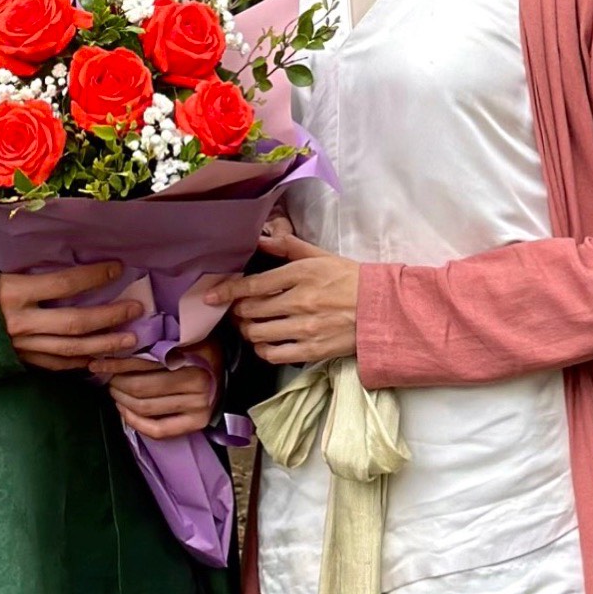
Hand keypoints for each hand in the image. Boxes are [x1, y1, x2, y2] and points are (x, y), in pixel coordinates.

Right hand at [0, 264, 144, 372]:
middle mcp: (20, 323)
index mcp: (12, 292)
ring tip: (129, 340)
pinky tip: (99, 359)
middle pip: (76, 322)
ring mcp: (20, 348)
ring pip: (71, 350)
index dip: (94, 276)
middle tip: (136, 309)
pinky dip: (79, 363)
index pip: (64, 283)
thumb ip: (25, 265)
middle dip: (110, 316)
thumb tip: (63, 248)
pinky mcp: (19, 363)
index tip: (117, 268)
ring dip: (104, 345)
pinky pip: (56, 366)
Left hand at [92, 346, 221, 440]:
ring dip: (122, 400)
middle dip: (117, 382)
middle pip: (141, 387)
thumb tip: (118, 343)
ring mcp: (199, 405)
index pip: (145, 361)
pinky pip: (158, 429)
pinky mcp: (197, 423)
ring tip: (114, 390)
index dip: (118, 362)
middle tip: (108, 376)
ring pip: (146, 408)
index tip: (100, 360)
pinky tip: (125, 412)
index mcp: (194, 355)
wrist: (227, 370)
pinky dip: (135, 422)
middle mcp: (199, 382)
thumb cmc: (199, 348)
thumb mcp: (184, 334)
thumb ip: (159, 338)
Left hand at [204, 230, 359, 365]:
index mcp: (301, 274)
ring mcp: (305, 328)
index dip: (227, 291)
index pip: (254, 285)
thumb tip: (261, 239)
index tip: (212, 296)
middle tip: (237, 310)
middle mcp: (300, 301)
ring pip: (258, 333)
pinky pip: (274, 354)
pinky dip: (263, 350)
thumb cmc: (350, 279)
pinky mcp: (312, 350)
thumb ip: (288, 247)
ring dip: (248, 330)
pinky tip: (265, 343)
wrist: (380, 310)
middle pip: (251, 311)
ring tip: (250, 325)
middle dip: (238, 311)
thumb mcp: (321, 255)